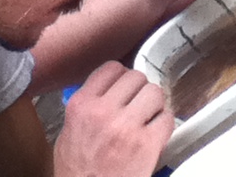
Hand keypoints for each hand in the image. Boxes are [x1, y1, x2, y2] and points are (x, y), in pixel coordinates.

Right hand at [53, 61, 174, 176]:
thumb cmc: (77, 172)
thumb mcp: (68, 132)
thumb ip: (87, 106)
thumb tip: (105, 91)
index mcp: (82, 105)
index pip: (111, 68)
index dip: (122, 76)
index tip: (126, 85)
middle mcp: (103, 111)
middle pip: (136, 77)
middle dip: (140, 90)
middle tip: (139, 103)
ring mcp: (126, 127)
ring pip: (155, 93)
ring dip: (154, 105)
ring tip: (148, 118)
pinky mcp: (147, 144)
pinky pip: (166, 118)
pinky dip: (164, 124)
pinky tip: (155, 133)